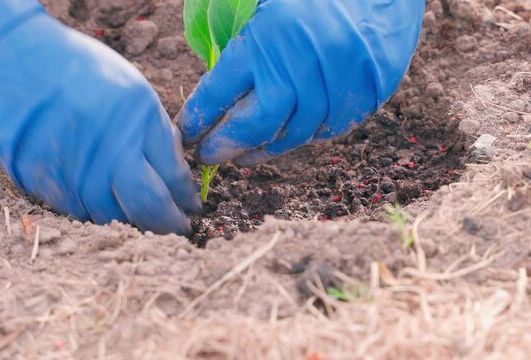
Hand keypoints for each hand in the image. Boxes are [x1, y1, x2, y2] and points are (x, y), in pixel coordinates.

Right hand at [0, 0, 199, 234]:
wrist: (6, 62)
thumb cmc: (74, 68)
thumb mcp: (130, 87)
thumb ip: (154, 130)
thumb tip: (175, 171)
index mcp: (137, 121)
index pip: (174, 177)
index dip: (186, 198)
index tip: (190, 205)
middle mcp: (109, 152)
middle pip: (150, 209)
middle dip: (170, 224)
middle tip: (178, 228)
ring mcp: (75, 174)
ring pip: (115, 219)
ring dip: (133, 222)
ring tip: (143, 219)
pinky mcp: (46, 187)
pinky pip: (82, 214)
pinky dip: (99, 214)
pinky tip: (106, 204)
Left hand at [177, 0, 424, 165]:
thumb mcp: (266, 7)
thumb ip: (243, 45)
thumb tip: (215, 96)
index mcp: (265, 38)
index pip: (217, 92)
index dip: (197, 119)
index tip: (187, 134)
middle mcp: (298, 64)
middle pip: (254, 126)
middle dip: (225, 146)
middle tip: (209, 156)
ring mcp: (335, 82)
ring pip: (294, 135)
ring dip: (266, 150)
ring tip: (246, 155)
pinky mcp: (366, 93)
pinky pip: (331, 129)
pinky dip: (309, 136)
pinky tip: (292, 135)